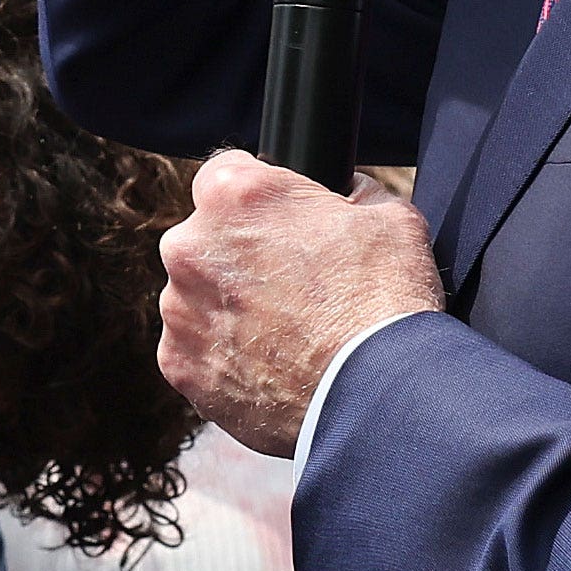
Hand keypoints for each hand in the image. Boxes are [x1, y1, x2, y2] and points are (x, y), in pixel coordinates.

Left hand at [157, 148, 442, 456]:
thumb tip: (351, 193)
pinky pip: (196, 351)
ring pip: (196, 297)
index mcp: (234, 196)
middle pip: (205, 239)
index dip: (259, 198)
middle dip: (239, 256)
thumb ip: (355, 194)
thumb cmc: (385, 301)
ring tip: (286, 336)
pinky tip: (270, 369)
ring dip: (229, 309)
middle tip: (292, 287)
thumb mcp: (391, 218)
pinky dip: (224, 358)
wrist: (373, 396)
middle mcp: (189, 246)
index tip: (281, 223)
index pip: (225, 174)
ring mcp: (179, 309)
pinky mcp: (178, 365)